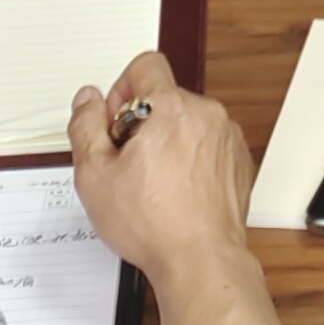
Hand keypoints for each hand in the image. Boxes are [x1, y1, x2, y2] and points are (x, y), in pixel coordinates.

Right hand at [68, 52, 259, 283]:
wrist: (201, 260)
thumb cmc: (154, 224)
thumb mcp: (94, 175)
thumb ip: (85, 126)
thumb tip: (87, 100)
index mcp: (171, 107)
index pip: (145, 65)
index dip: (121, 90)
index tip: (116, 124)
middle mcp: (206, 114)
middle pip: (165, 97)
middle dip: (142, 122)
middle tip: (129, 163)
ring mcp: (226, 137)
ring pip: (187, 122)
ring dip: (168, 141)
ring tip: (154, 183)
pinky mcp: (238, 161)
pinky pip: (208, 144)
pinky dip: (192, 159)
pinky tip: (177, 191)